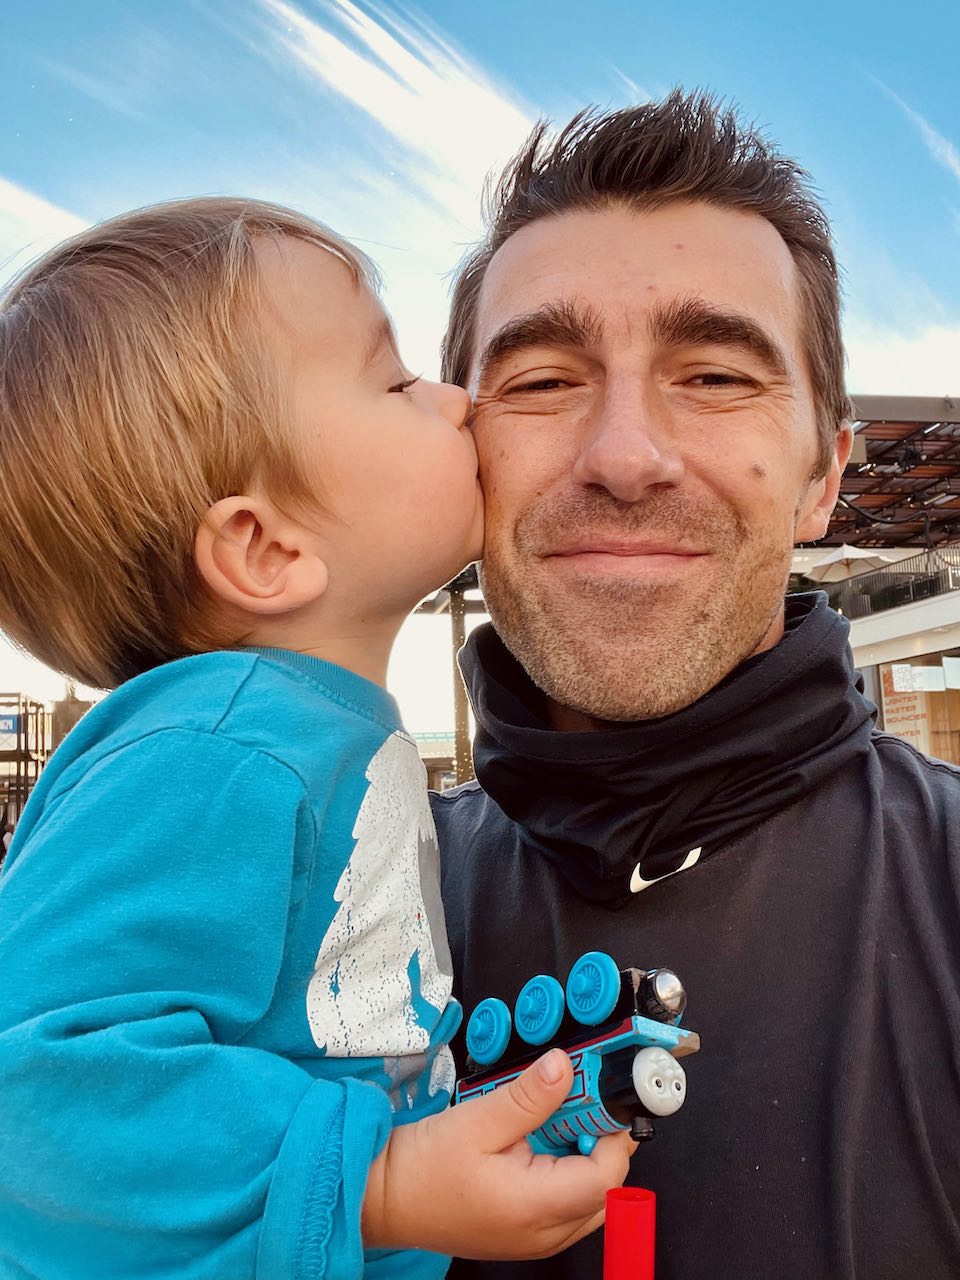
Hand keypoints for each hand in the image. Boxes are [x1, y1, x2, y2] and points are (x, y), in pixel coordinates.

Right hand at [361, 1047, 634, 1258]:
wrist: (383, 1199)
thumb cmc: (422, 1166)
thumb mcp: (477, 1119)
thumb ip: (528, 1096)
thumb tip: (564, 1066)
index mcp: (534, 1208)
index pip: (606, 1177)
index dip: (611, 1134)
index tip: (600, 1097)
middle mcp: (543, 1235)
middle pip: (605, 1192)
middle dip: (602, 1142)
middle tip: (580, 1101)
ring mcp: (536, 1241)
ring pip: (591, 1201)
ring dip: (586, 1157)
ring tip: (558, 1119)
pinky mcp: (526, 1235)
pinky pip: (568, 1208)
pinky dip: (569, 1174)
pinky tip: (543, 1143)